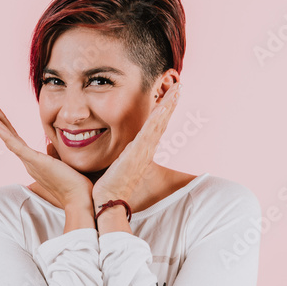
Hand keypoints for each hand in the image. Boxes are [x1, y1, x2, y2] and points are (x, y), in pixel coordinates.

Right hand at [0, 105, 92, 207]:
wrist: (78, 198)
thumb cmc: (73, 184)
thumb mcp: (62, 164)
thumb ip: (53, 154)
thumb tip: (49, 146)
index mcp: (34, 162)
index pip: (18, 142)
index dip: (8, 130)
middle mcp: (29, 163)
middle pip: (11, 140)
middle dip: (0, 123)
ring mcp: (31, 163)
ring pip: (10, 141)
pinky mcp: (36, 162)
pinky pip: (17, 147)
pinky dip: (6, 136)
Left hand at [92, 82, 181, 207]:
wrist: (108, 200)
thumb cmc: (108, 185)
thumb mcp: (114, 165)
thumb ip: (116, 155)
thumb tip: (108, 149)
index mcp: (140, 151)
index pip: (154, 127)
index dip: (162, 111)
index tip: (168, 96)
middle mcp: (145, 149)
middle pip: (161, 122)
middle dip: (170, 103)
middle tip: (178, 86)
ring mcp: (143, 151)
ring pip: (159, 123)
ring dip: (168, 106)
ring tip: (176, 89)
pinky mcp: (138, 153)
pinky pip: (150, 132)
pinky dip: (158, 118)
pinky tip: (164, 106)